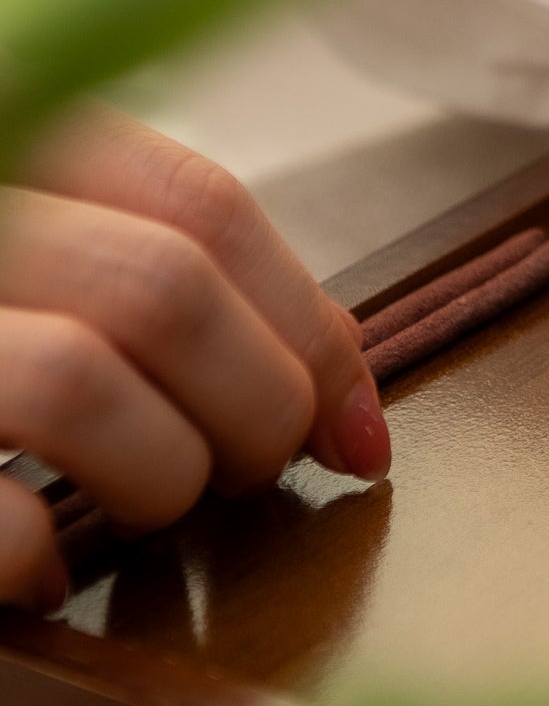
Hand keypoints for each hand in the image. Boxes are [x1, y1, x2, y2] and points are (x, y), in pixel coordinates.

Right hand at [0, 109, 386, 610]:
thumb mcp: (46, 252)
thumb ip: (164, 279)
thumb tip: (346, 403)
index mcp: (3, 133)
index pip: (200, 203)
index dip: (308, 325)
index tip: (356, 432)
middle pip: (162, 287)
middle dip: (252, 405)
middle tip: (245, 473)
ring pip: (76, 376)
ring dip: (157, 472)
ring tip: (144, 511)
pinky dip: (35, 554)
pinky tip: (41, 572)